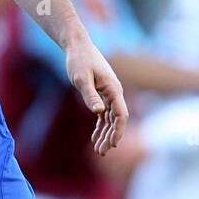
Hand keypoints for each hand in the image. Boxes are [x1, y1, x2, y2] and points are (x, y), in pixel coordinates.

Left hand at [64, 36, 128, 155]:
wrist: (77, 46)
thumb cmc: (79, 60)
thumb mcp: (81, 78)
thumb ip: (90, 95)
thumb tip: (99, 112)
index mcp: (113, 89)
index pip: (121, 115)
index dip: (118, 131)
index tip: (112, 144)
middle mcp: (114, 92)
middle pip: (117, 120)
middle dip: (110, 137)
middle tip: (101, 153)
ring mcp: (109, 94)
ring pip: (110, 119)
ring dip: (106, 134)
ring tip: (98, 150)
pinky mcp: (101, 94)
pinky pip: (104, 114)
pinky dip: (100, 126)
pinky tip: (94, 138)